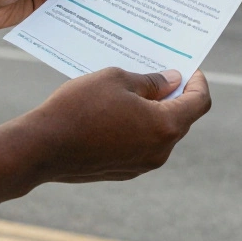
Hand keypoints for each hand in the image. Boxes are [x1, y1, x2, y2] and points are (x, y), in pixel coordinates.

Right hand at [21, 68, 211, 182]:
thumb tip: (172, 81)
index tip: (188, 69)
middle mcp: (159, 151)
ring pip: (160, 133)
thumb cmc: (79, 107)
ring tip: (135, 89)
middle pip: (182, 118)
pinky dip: (139, 127)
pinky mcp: (124, 172)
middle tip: (159, 73)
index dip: (198, 82)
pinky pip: (142, 145)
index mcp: (165, 126)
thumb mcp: (117, 79)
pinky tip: (119, 111)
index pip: (200, 102)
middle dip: (175, 95)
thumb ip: (151, 81)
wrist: (41, 147)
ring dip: (155, 112)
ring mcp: (142, 165)